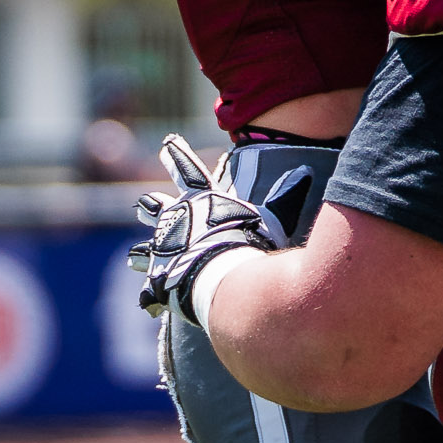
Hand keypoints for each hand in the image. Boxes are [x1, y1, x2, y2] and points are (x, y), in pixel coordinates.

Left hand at [127, 136, 281, 325]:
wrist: (218, 273)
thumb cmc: (245, 241)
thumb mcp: (269, 216)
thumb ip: (285, 196)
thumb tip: (307, 171)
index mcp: (198, 203)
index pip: (187, 172)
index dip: (177, 155)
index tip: (167, 141)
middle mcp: (174, 222)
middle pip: (156, 208)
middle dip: (152, 206)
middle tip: (144, 203)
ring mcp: (163, 250)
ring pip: (145, 249)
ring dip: (142, 252)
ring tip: (136, 255)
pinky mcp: (158, 279)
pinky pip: (151, 291)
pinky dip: (152, 296)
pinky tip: (150, 301)